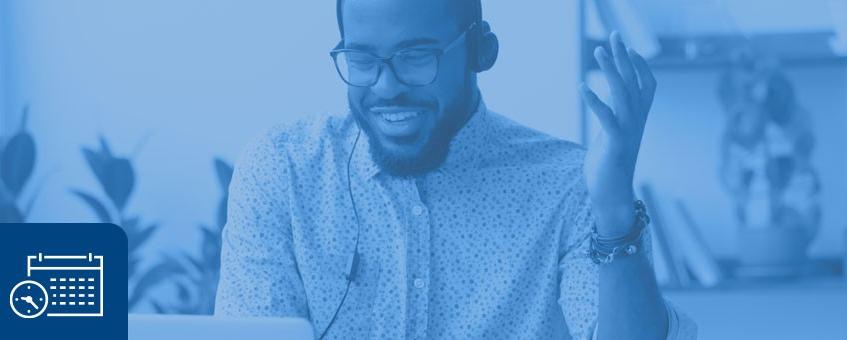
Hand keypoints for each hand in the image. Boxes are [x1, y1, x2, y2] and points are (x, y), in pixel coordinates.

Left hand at [580, 31, 656, 236]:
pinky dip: (595, 101)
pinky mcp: (615, 143)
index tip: (628, 47)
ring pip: (623, 94)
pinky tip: (582, 87)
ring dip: (610, 70)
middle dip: (623, 57)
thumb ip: (614, 116)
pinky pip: (607, 118)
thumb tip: (609, 99)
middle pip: (634, 82)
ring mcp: (628, 132)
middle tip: (613, 35)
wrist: (611, 196)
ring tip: (598, 51)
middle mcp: (637, 122)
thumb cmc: (609, 166)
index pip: (646, 86)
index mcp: (637, 120)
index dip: (639, 66)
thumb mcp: (613, 135)